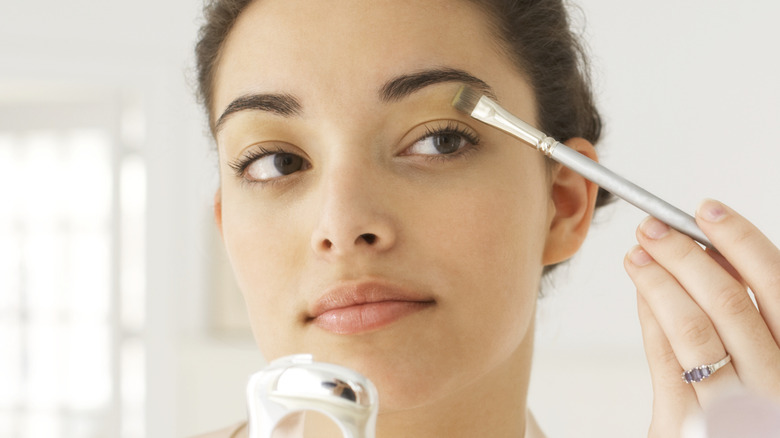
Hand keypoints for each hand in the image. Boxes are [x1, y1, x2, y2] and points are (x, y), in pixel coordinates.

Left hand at [623, 199, 779, 436]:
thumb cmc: (754, 404)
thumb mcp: (769, 358)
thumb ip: (747, 314)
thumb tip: (710, 255)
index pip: (776, 285)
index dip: (739, 240)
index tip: (706, 210)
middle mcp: (775, 382)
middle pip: (728, 301)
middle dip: (684, 254)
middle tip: (653, 227)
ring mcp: (735, 408)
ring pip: (693, 328)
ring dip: (659, 281)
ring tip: (637, 254)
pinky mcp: (690, 425)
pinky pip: (667, 360)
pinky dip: (652, 318)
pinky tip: (642, 293)